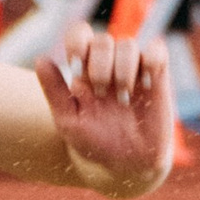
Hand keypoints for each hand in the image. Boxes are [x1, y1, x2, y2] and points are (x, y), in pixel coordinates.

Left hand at [34, 21, 175, 195]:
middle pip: (102, 39)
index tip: (76, 65)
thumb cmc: (94, 142)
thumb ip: (54, 90)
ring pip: (128, 43)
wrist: (128, 164)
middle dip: (99, 65)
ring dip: (123, 69)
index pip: (79, 36)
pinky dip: (151, 60)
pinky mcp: (158, 75)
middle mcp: (108, 65)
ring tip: (122, 98)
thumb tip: (41, 58)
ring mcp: (133, 68)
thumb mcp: (68, 121)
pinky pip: (156, 49)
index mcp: (83, 71)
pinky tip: (146, 85)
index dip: (77, 41)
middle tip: (100, 93)